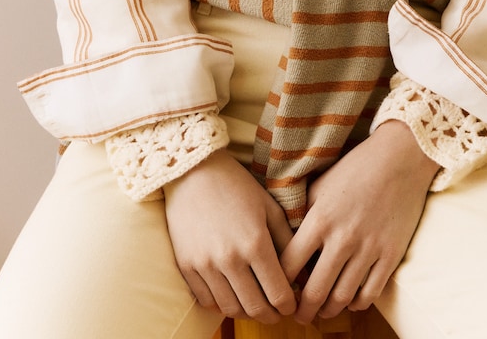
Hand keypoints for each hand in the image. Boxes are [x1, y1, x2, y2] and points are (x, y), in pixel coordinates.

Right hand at [163, 150, 296, 321]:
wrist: (193, 171)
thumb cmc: (236, 186)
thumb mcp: (269, 207)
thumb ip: (286, 241)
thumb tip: (300, 273)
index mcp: (255, 243)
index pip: (278, 294)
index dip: (289, 306)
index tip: (292, 305)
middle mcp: (230, 259)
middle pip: (255, 308)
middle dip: (271, 315)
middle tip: (277, 312)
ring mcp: (205, 264)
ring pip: (231, 308)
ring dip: (247, 311)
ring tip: (255, 302)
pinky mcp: (186, 266)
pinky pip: (206, 300)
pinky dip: (221, 303)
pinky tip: (231, 292)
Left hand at [280, 121, 439, 324]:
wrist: (399, 158)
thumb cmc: (355, 169)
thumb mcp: (320, 186)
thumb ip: (301, 215)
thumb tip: (285, 244)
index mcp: (319, 219)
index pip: (289, 266)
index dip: (280, 285)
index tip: (279, 291)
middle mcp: (342, 238)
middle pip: (314, 292)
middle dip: (302, 311)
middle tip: (299, 315)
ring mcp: (369, 249)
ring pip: (342, 298)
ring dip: (329, 311)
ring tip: (322, 311)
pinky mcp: (391, 255)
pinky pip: (370, 294)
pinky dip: (357, 304)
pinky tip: (350, 300)